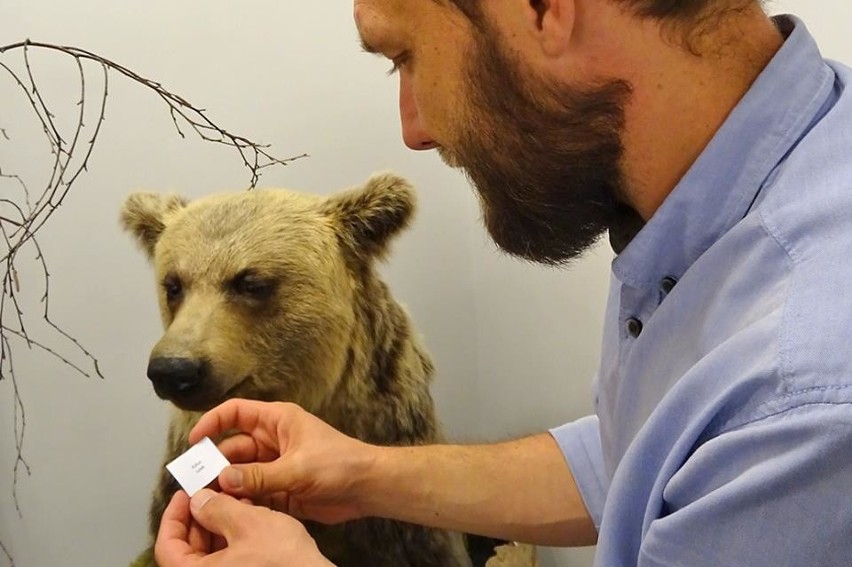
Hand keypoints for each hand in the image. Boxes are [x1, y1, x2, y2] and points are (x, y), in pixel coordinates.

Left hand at [154, 489, 334, 566]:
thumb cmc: (283, 559)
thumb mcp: (247, 522)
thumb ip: (216, 508)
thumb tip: (199, 500)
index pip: (166, 547)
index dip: (173, 517)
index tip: (185, 495)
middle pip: (187, 551)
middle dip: (199, 517)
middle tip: (210, 492)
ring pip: (209, 554)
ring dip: (217, 525)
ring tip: (233, 500)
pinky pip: (228, 560)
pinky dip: (232, 539)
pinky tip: (248, 517)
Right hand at [189, 399, 376, 523]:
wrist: (366, 488)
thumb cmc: (341, 464)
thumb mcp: (297, 468)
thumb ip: (260, 476)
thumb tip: (224, 480)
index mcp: (278, 421)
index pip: (236, 413)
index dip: (213, 422)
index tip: (195, 440)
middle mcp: (273, 441)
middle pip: (233, 448)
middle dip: (215, 463)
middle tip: (197, 482)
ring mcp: (276, 466)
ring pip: (240, 473)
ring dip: (227, 485)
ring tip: (209, 500)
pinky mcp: (280, 489)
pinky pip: (252, 493)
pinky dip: (242, 501)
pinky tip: (232, 510)